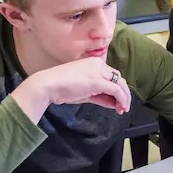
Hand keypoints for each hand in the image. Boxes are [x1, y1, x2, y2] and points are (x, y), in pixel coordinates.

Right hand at [10, 58, 130, 122]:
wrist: (47, 85)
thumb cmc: (61, 88)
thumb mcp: (83, 92)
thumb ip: (98, 95)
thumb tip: (112, 102)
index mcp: (93, 63)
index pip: (111, 75)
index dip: (117, 89)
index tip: (117, 102)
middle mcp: (98, 64)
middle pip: (118, 78)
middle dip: (123, 94)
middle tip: (123, 107)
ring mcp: (98, 71)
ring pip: (120, 83)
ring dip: (124, 97)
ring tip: (123, 109)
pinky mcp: (98, 80)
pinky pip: (116, 90)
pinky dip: (121, 98)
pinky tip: (120, 107)